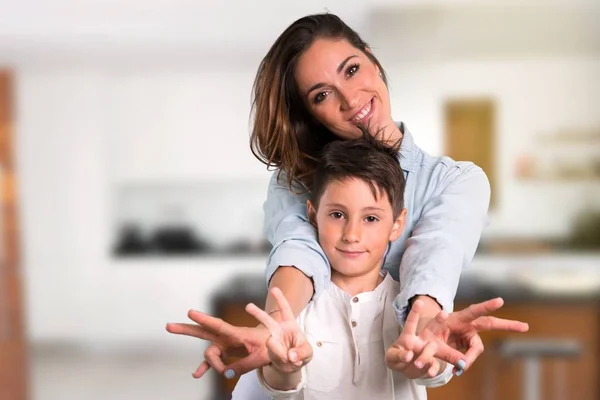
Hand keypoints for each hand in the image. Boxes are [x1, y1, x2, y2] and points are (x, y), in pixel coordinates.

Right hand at [166, 310, 270, 378]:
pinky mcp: (226, 352)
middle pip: (204, 332)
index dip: (204, 319)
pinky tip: (196, 374)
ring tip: (196, 374)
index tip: (190, 312)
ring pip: (208, 351)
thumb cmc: (270, 345)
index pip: (218, 325)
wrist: (275, 343)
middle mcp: (227, 337)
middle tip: (169, 326)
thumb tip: (226, 374)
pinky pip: (213, 361)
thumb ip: (243, 365)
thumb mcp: (261, 356)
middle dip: (186, 329)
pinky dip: (205, 367)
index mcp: (237, 333)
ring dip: (205, 364)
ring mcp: (225, 344)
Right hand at [245, 287, 312, 372]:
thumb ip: (301, 352)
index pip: (285, 309)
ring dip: (279, 351)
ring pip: (270, 342)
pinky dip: (283, 361)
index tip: (274, 289)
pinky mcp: (270, 353)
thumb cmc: (301, 353)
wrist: (292, 366)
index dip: (280, 299)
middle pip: (267, 320)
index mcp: (290, 325)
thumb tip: (290, 356)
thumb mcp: (307, 352)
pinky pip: (274, 356)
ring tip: (288, 357)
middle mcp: (278, 331)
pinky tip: (289, 363)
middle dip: (257, 313)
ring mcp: (273, 342)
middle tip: (248, 306)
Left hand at [386, 299, 453, 378]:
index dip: (415, 312)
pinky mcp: (431, 364)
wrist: (404, 370)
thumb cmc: (398, 357)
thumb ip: (399, 355)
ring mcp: (427, 352)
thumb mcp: (393, 356)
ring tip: (430, 360)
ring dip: (440, 350)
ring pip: (436, 348)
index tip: (419, 301)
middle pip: (431, 328)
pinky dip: (433, 368)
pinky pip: (434, 365)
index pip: (411, 322)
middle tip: (444, 314)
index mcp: (409, 335)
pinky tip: (432, 371)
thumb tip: (409, 355)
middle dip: (437, 320)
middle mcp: (421, 341)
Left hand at [387, 297, 528, 376]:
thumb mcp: (433, 344)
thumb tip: (463, 367)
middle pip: (489, 323)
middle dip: (507, 325)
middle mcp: (465, 324)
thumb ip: (447, 353)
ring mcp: (467, 334)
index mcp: (457, 317)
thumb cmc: (426, 338)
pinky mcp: (465, 344)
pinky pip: (468, 355)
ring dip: (469, 357)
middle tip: (525, 326)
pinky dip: (464, 363)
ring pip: (476, 347)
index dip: (487, 307)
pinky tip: (456, 371)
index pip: (475, 312)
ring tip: (457, 369)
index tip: (500, 301)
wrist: (419, 342)